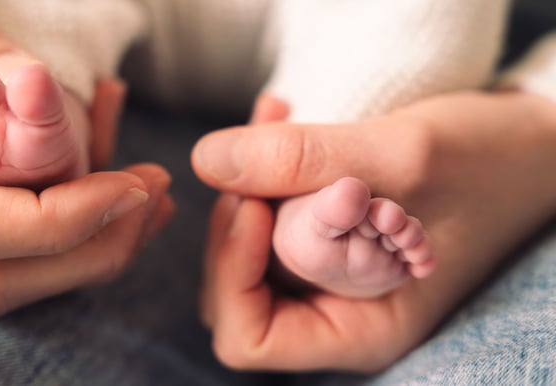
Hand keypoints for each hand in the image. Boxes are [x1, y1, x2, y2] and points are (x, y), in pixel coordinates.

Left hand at [196, 91, 555, 370]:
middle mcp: (338, 311)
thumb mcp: (405, 155)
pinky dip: (266, 169)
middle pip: (236, 292)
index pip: (248, 338)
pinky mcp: (331, 239)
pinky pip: (273, 215)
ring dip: (248, 182)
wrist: (531, 149)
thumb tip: (208, 162)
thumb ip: (304, 161)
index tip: (255, 205)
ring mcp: (332, 276)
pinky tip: (279, 117)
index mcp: (359, 328)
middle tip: (261, 145)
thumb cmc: (491, 162)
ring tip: (273, 118)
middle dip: (236, 218)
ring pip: (248, 248)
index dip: (232, 274)